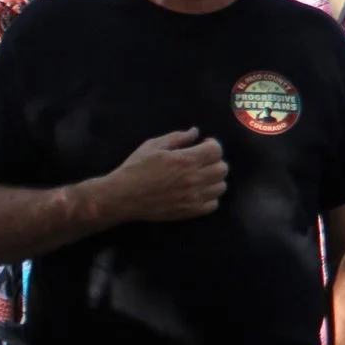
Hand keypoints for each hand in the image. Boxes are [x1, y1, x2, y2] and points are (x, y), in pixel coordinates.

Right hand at [97, 129, 226, 222]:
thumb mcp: (153, 146)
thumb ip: (177, 138)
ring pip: (221, 187)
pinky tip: (198, 191)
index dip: (212, 145)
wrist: (121, 197)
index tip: (204, 145)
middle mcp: (193, 179)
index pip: (216, 150)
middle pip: (222, 168)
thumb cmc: (135, 168)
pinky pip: (213, 204)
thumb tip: (195, 132)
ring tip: (201, 176)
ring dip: (214, 179)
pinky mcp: (189, 212)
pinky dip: (210, 197)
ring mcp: (192, 197)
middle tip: (203, 161)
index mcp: (185, 160)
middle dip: (214, 161)